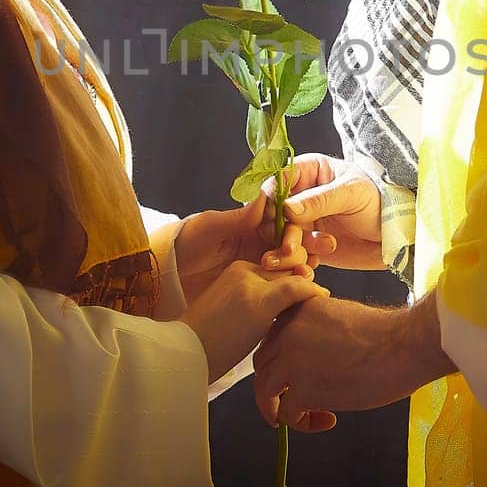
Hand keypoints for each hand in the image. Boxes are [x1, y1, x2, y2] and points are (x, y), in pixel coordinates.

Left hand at [175, 190, 337, 304]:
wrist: (165, 279)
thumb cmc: (182, 244)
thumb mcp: (208, 227)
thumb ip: (237, 217)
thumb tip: (265, 197)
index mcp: (250, 223)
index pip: (280, 219)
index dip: (297, 222)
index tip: (311, 225)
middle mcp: (258, 242)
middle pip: (291, 241)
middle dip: (307, 243)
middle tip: (322, 247)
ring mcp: (258, 266)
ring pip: (290, 263)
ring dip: (303, 264)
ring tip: (311, 271)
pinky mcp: (256, 289)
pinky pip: (280, 286)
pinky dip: (293, 286)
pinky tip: (303, 288)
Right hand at [179, 260, 329, 386]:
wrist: (184, 354)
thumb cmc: (204, 343)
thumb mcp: (228, 315)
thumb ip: (252, 306)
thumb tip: (276, 316)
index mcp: (235, 270)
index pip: (276, 270)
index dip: (295, 282)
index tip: (309, 297)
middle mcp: (243, 270)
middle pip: (287, 271)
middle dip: (305, 282)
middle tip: (323, 298)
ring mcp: (251, 283)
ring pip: (293, 276)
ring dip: (310, 288)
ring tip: (326, 301)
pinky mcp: (259, 301)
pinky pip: (295, 289)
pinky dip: (312, 293)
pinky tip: (324, 299)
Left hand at [252, 290, 454, 431]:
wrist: (401, 346)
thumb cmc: (385, 333)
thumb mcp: (339, 314)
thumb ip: (317, 329)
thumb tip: (311, 356)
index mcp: (296, 311)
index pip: (271, 338)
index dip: (280, 359)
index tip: (292, 374)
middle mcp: (286, 333)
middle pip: (263, 364)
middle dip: (275, 384)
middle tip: (290, 398)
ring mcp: (291, 362)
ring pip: (265, 390)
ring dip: (277, 408)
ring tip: (297, 417)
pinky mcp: (303, 390)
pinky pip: (288, 414)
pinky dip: (303, 423)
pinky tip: (328, 419)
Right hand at [262, 153, 383, 269]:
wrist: (396, 235)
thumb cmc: (379, 202)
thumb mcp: (351, 194)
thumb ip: (318, 200)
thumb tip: (287, 208)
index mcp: (308, 172)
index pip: (277, 180)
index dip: (270, 199)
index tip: (275, 216)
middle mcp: (300, 196)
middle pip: (272, 212)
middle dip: (280, 231)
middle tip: (291, 246)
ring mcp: (303, 222)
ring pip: (280, 236)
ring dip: (290, 250)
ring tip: (314, 255)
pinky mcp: (308, 245)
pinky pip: (292, 255)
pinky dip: (297, 263)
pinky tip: (311, 266)